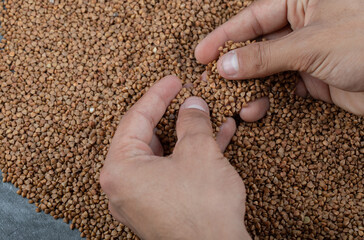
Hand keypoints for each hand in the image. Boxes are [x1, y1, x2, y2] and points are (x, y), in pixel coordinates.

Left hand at [100, 76, 250, 239]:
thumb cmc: (203, 210)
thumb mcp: (199, 153)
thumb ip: (192, 122)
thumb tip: (193, 104)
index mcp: (120, 169)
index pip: (136, 119)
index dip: (158, 94)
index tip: (174, 80)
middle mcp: (123, 185)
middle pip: (147, 136)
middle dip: (172, 115)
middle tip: (188, 97)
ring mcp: (140, 199)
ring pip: (163, 154)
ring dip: (186, 135)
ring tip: (206, 115)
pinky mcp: (159, 207)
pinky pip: (172, 171)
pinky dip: (189, 155)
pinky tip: (215, 139)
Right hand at [195, 0, 363, 115]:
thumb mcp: (311, 44)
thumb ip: (265, 56)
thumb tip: (227, 65)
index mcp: (302, 1)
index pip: (253, 18)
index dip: (224, 37)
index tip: (201, 55)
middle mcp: (303, 24)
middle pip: (257, 45)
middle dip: (235, 66)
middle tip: (212, 85)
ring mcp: (309, 51)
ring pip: (268, 68)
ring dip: (252, 87)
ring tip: (240, 104)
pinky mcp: (316, 76)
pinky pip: (284, 85)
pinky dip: (271, 97)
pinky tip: (261, 107)